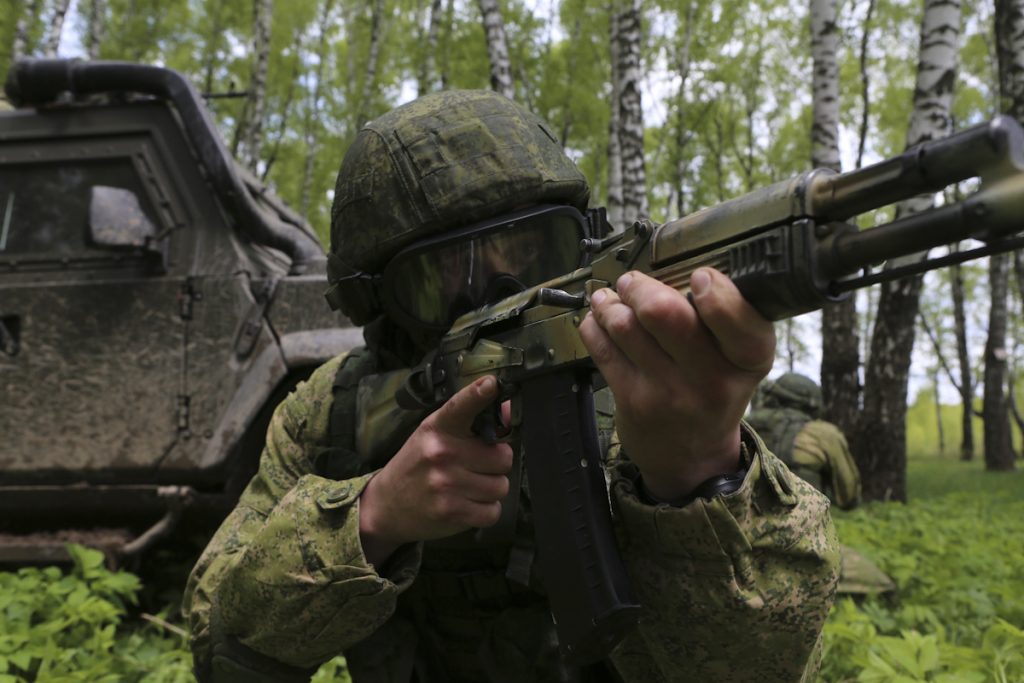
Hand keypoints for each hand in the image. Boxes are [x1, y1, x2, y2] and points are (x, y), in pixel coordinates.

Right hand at [358, 376, 512, 564]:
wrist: (385, 506)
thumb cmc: (416, 466)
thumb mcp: (435, 436)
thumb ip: (471, 422)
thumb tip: (508, 409)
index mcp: (437, 429)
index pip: (461, 406)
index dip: (478, 394)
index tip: (492, 383)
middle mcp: (442, 453)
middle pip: (503, 457)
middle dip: (495, 464)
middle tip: (474, 466)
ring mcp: (447, 484)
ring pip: (501, 485)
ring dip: (491, 489)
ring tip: (468, 487)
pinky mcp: (452, 512)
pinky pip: (493, 511)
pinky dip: (486, 511)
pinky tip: (467, 504)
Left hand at [578, 268, 774, 500]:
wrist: (692, 457)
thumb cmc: (714, 391)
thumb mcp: (737, 361)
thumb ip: (721, 319)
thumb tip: (673, 267)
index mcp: (748, 360)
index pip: (739, 321)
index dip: (717, 292)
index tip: (699, 276)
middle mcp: (712, 379)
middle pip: (666, 314)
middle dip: (641, 287)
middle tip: (632, 282)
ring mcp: (669, 392)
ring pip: (626, 326)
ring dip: (610, 303)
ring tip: (610, 298)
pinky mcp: (633, 401)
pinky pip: (603, 349)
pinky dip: (594, 325)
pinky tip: (599, 319)